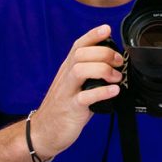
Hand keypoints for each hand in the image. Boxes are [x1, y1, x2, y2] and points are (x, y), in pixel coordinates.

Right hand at [28, 25, 122, 161]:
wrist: (43, 133)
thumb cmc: (64, 107)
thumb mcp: (74, 84)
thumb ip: (89, 71)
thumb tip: (114, 62)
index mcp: (68, 68)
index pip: (78, 45)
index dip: (93, 35)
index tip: (107, 29)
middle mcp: (66, 77)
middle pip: (81, 54)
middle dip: (103, 53)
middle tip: (119, 61)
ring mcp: (67, 93)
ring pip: (80, 70)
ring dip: (102, 69)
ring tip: (116, 77)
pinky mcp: (70, 109)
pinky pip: (85, 98)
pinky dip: (102, 92)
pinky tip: (114, 91)